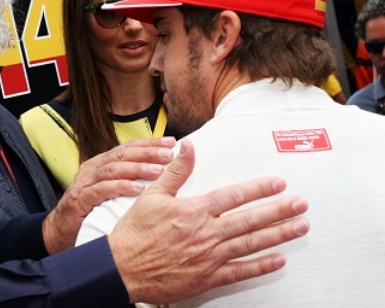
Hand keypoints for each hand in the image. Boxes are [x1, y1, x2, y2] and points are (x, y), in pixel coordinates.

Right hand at [42, 137, 175, 254]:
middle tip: (169, 154)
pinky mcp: (80, 200)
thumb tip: (160, 173)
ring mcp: (85, 183)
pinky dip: (120, 188)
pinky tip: (137, 190)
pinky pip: (101, 190)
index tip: (171, 142)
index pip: (127, 147)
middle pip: (122, 154)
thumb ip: (129, 180)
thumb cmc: (91, 212)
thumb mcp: (111, 192)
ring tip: (158, 171)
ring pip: (113, 169)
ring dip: (137, 169)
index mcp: (101, 164)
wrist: (60, 232)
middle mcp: (93, 169)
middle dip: (147, 153)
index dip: (149, 143)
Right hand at [109, 140, 309, 304]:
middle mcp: (206, 233)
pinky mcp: (207, 278)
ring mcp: (209, 257)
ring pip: (251, 244)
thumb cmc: (134, 232)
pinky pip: (241, 271)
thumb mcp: (151, 195)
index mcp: (193, 210)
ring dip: (278, 235)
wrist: (122, 268)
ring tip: (299, 227)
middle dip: (279, 210)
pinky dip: (261, 266)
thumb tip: (186, 146)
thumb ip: (174, 171)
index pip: (233, 196)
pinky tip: (279, 259)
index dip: (258, 189)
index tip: (277, 184)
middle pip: (250, 219)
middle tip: (301, 204)